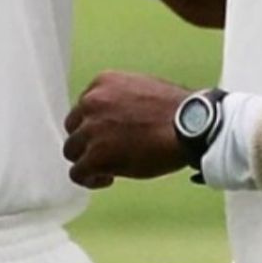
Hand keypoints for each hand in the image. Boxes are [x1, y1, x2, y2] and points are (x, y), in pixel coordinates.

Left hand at [63, 71, 191, 188]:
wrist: (189, 126)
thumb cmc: (176, 111)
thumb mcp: (141, 89)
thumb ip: (121, 99)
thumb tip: (116, 118)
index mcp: (102, 83)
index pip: (84, 107)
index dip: (95, 124)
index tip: (110, 135)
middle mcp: (92, 102)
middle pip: (74, 128)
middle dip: (88, 141)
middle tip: (107, 153)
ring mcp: (92, 129)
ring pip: (72, 150)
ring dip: (87, 161)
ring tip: (107, 169)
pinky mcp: (96, 156)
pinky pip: (78, 173)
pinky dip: (90, 179)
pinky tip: (108, 178)